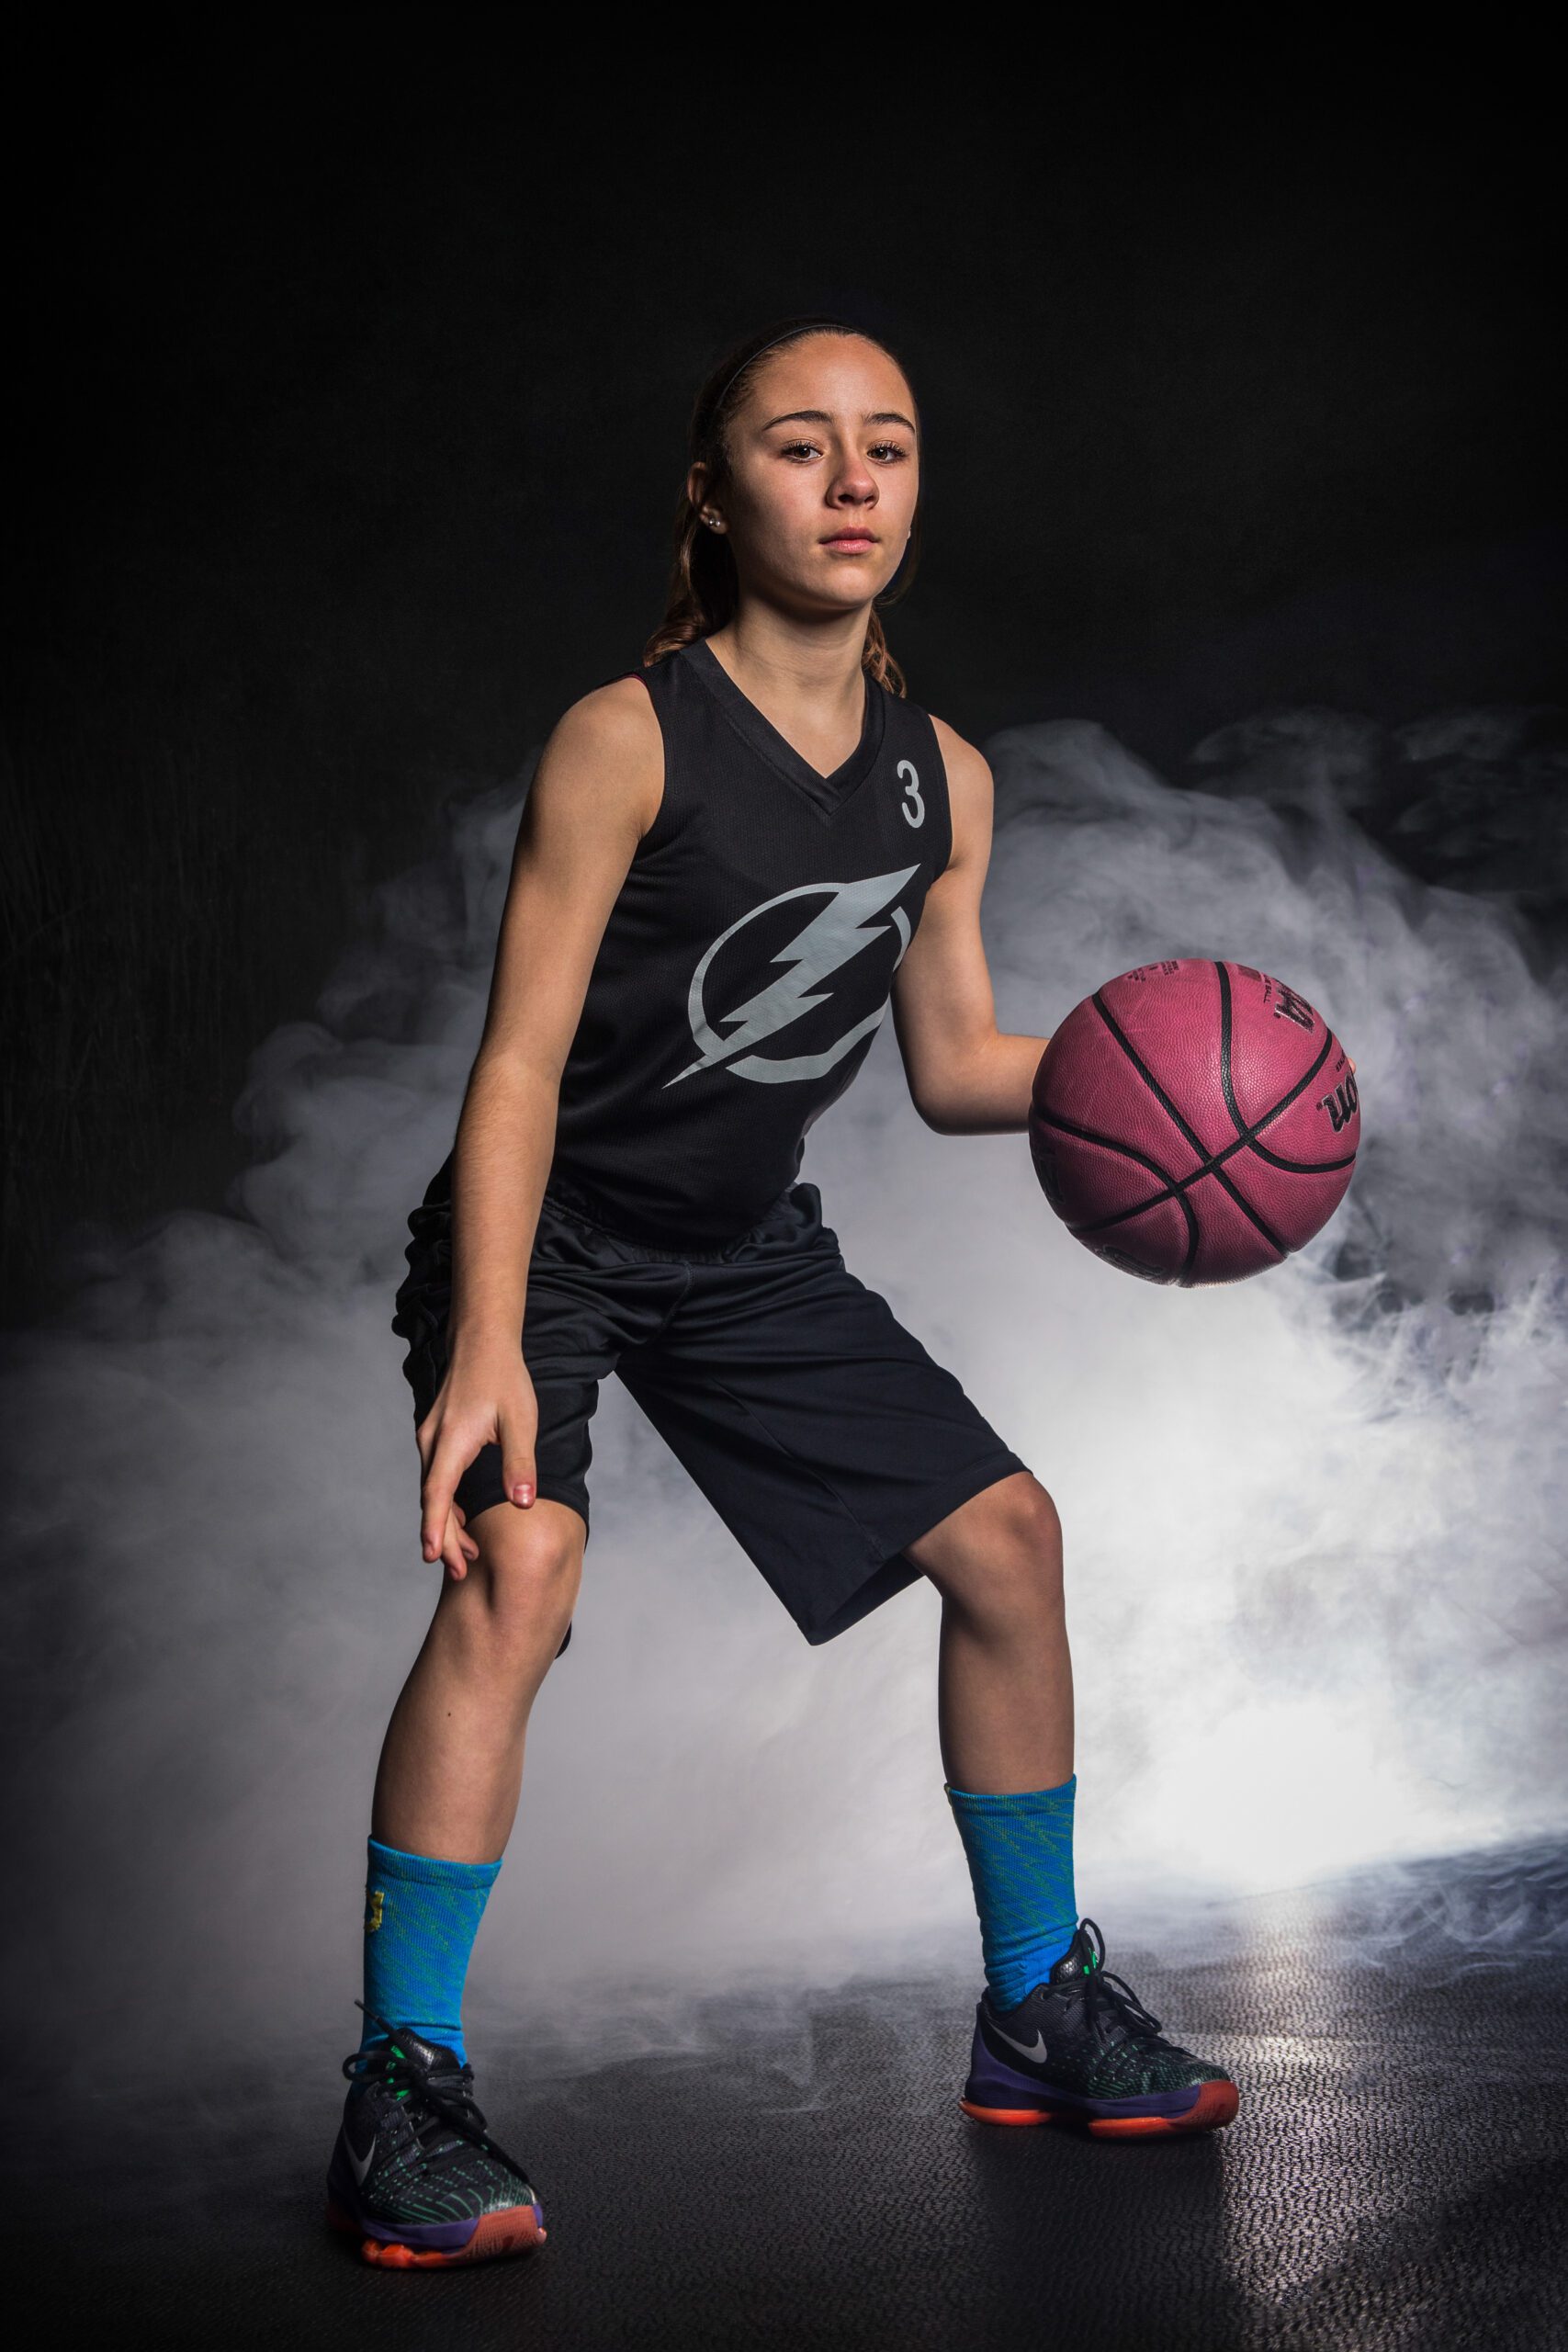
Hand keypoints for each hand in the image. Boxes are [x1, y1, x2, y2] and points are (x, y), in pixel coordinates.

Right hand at [415, 1347, 540, 1579]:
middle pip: (432, 1500)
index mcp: (453, 1442)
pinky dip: (445, 1502)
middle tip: (462, 1571)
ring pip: (432, 1490)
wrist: (482, 1341)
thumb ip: (519, 1463)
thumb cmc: (503, 1378)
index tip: (432, 1559)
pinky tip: (464, 1517)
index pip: (437, 1495)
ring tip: (468, 1554)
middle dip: (444, 1538)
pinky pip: (436, 1478)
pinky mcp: (436, 1436)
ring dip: (446, 1522)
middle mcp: (433, 1443)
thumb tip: (522, 1505)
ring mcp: (430, 1439)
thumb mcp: (521, 1420)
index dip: (435, 1529)